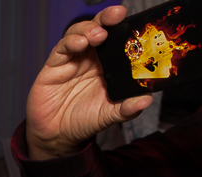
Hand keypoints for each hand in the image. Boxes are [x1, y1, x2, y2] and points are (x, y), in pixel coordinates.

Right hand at [25, 5, 153, 159]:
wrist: (57, 135)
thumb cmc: (84, 121)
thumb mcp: (109, 115)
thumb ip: (127, 108)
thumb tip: (147, 100)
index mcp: (108, 65)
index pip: (117, 40)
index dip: (124, 28)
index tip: (135, 21)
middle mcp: (91, 59)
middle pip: (99, 29)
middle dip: (107, 18)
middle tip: (117, 15)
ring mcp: (72, 60)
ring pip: (79, 33)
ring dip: (89, 29)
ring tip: (98, 35)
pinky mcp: (54, 65)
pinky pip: (62, 48)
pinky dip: (70, 42)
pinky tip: (79, 44)